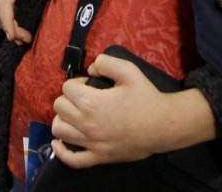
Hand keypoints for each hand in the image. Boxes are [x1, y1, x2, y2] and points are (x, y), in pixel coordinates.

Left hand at [50, 54, 215, 167]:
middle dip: (68, 98)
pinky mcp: (98, 157)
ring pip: (60, 130)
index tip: (88, 84)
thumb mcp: (129, 70)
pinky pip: (72, 160)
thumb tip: (90, 69)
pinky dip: (61, 151)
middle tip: (84, 97)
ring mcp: (91, 143)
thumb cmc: (145, 97)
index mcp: (92, 102)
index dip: (76, 82)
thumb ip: (105, 63)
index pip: (67, 88)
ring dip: (63, 119)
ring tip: (75, 115)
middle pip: (59, 107)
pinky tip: (60, 142)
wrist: (162, 125)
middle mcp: (86, 124)